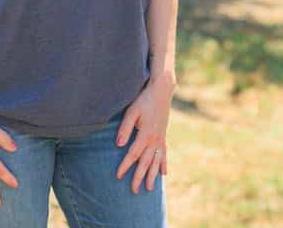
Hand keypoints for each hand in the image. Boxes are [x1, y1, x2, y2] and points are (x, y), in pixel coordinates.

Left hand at [115, 75, 173, 193]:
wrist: (162, 91)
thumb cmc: (144, 100)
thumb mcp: (131, 111)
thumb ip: (125, 128)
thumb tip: (118, 144)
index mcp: (145, 134)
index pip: (133, 154)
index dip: (125, 165)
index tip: (118, 176)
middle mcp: (155, 139)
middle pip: (146, 162)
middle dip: (139, 177)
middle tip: (134, 191)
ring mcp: (161, 138)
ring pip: (156, 161)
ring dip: (153, 175)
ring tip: (150, 189)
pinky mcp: (164, 135)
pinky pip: (164, 154)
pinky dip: (164, 164)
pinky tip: (164, 174)